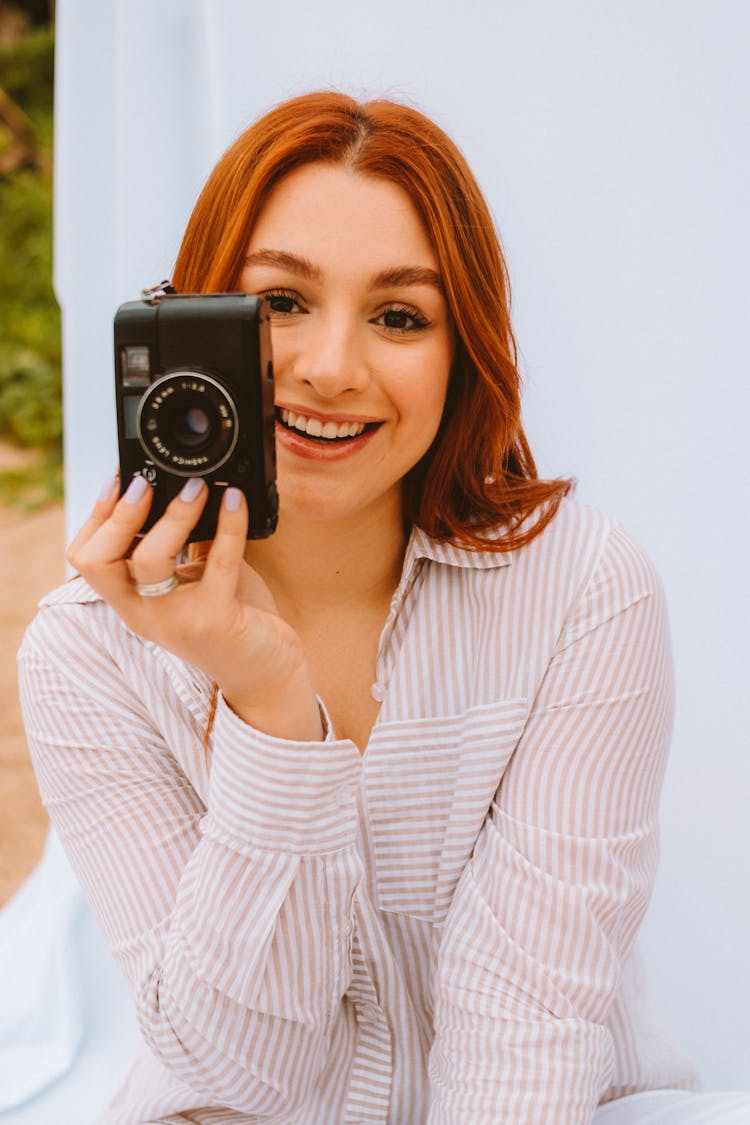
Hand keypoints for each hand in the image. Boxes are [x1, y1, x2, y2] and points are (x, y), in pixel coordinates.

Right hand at [66, 474, 322, 741]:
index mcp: (132, 603)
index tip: (120, 478)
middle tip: (146, 484)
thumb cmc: (233, 620)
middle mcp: (144, 615)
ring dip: (173, 515)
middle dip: (119, 516)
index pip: (87, 558)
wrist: (267, 675)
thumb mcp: (198, 579)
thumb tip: (187, 487)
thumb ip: (187, 543)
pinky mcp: (215, 621)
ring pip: (150, 560)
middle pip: (100, 562)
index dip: (98, 515)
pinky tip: (236, 501)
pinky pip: (217, 564)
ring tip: (197, 487)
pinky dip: (228, 526)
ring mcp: (176, 620)